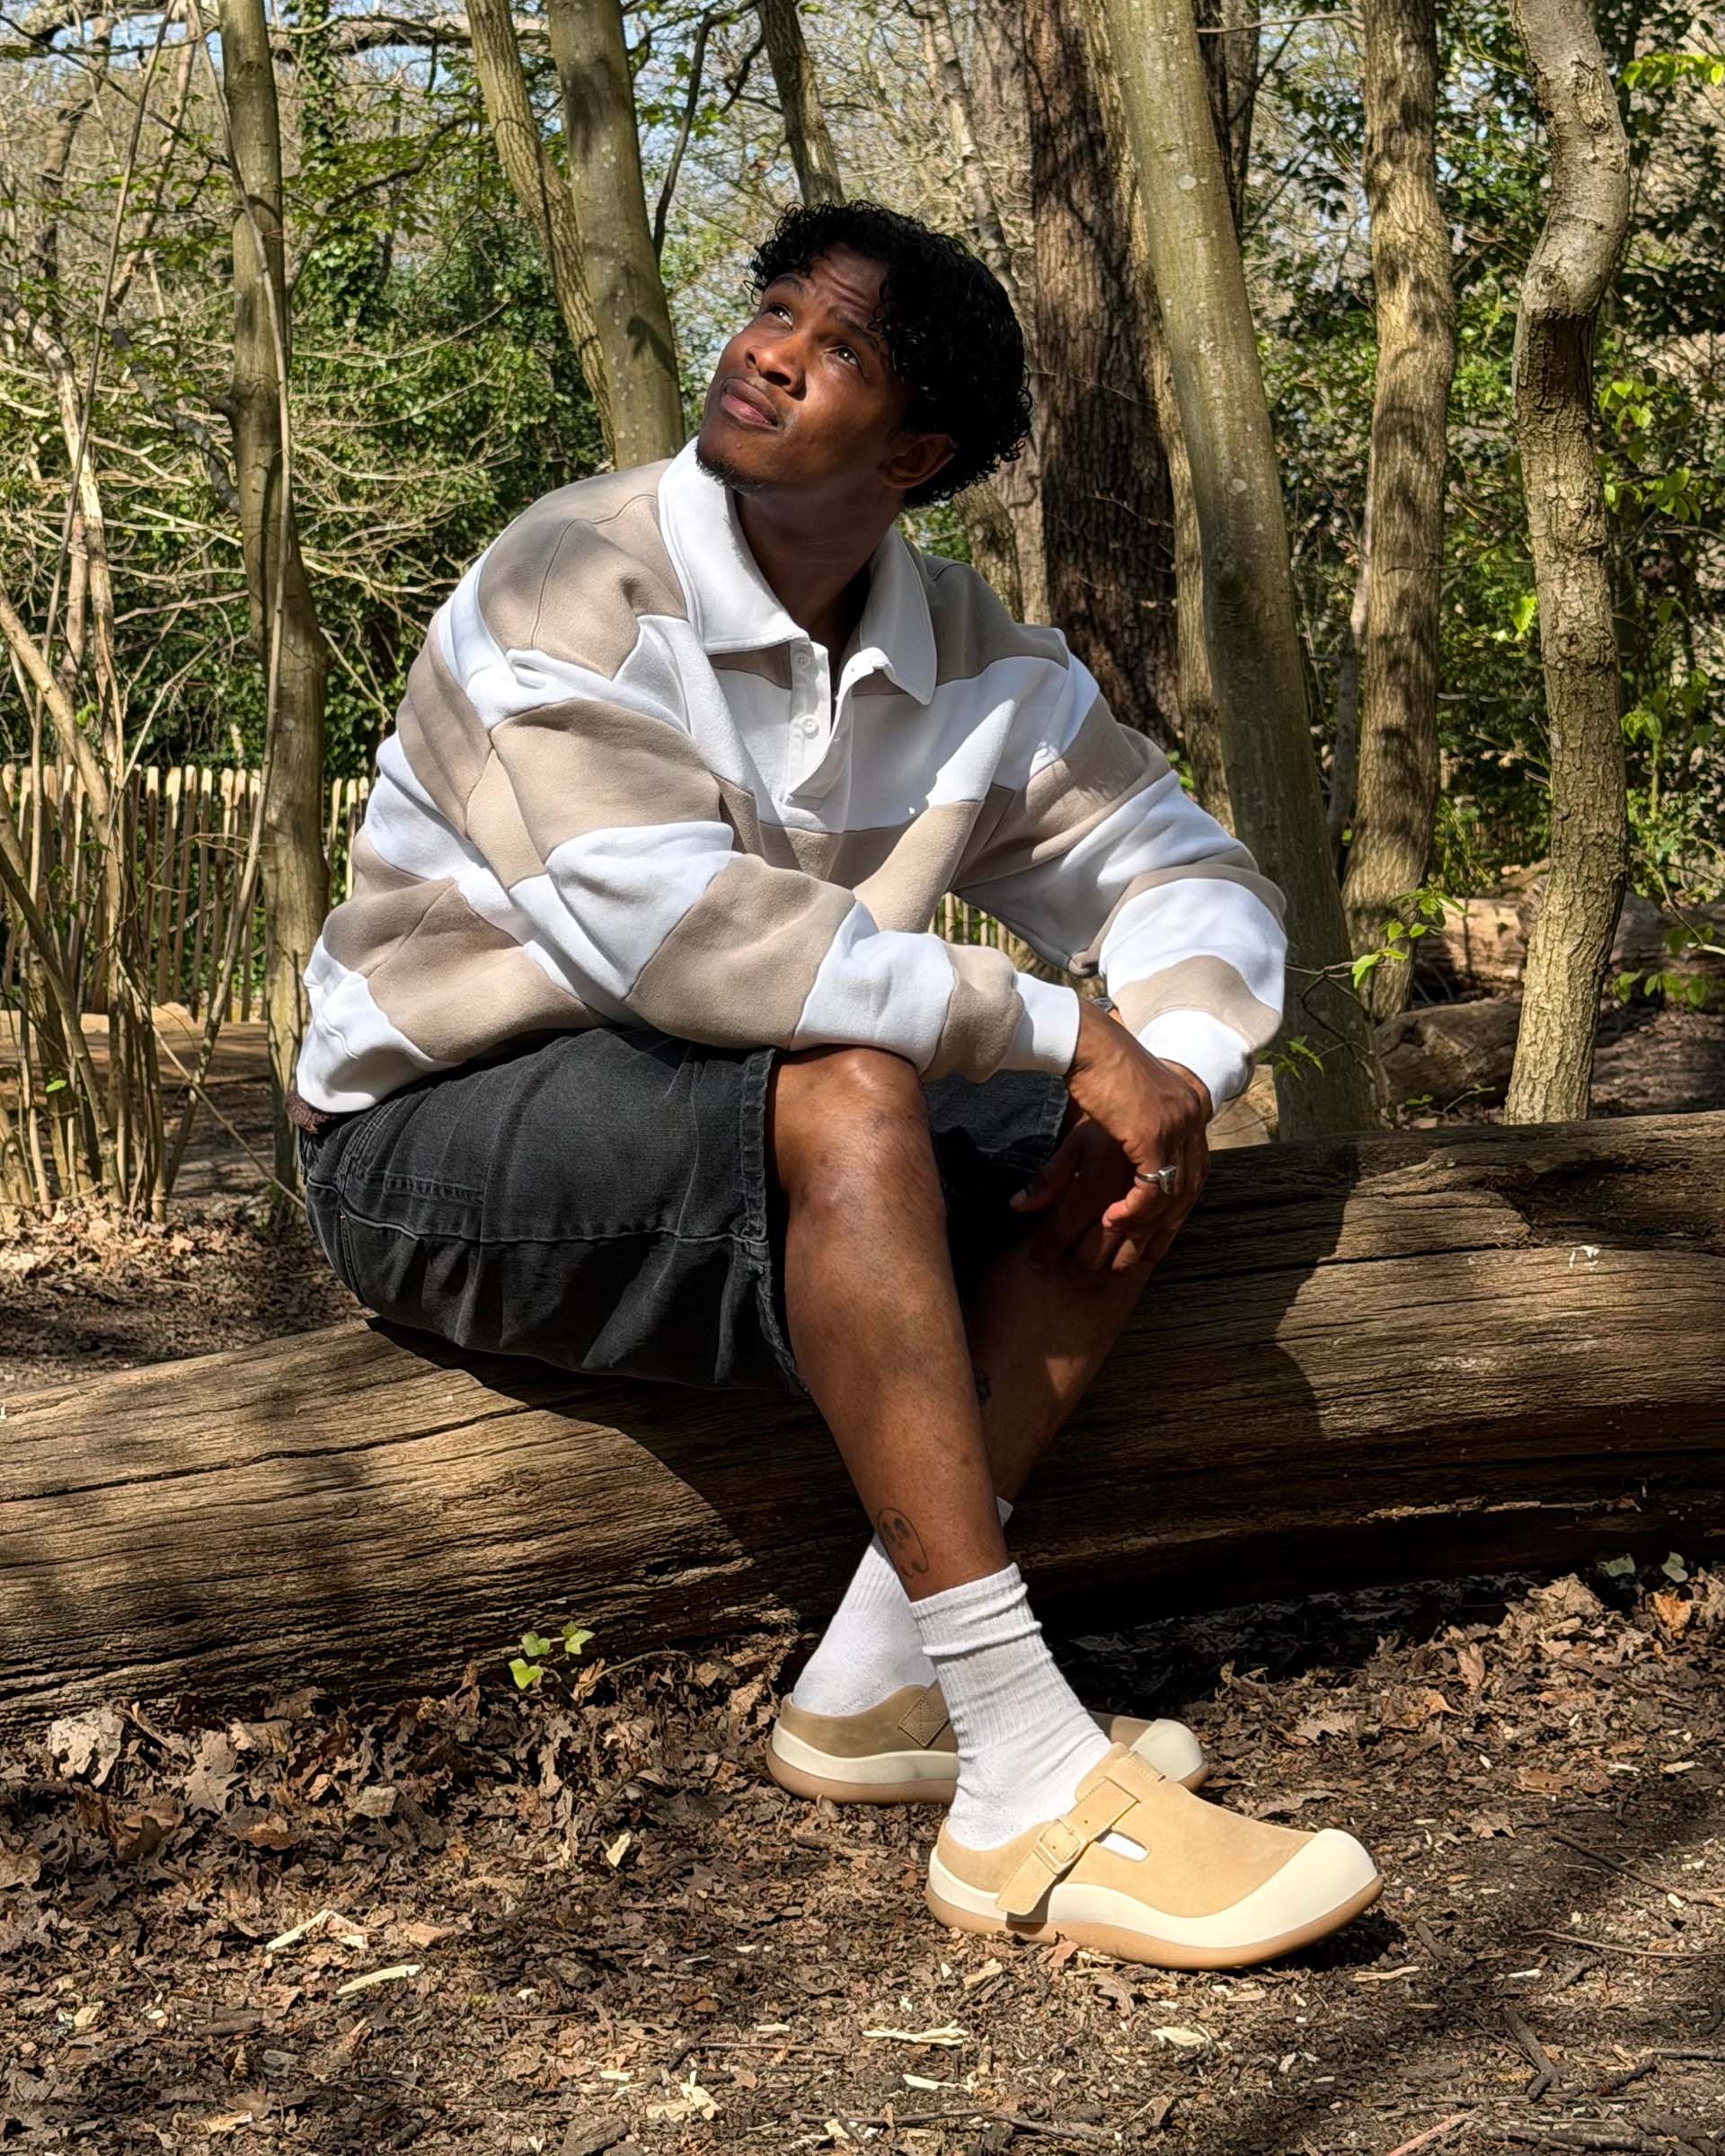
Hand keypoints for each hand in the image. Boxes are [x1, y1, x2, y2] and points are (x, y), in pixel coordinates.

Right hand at [1011, 1001, 1211, 1273]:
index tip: (1157, 1232)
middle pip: (1189, 1185)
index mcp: (1190, 1106)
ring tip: (1115, 1234)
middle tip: (1140, 1249)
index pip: (1198, 1169)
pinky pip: (1152, 1188)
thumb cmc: (1096, 1066)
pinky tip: (1111, 1218)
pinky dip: (1133, 1210)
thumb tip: (1129, 1150)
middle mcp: (1191, 1117)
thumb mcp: (1126, 1102)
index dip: (1178, 1204)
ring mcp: (1177, 1125)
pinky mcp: (1153, 1134)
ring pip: (1173, 1193)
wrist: (1086, 1041)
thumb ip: (1136, 1127)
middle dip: (1165, 1223)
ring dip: (1145, 1221)